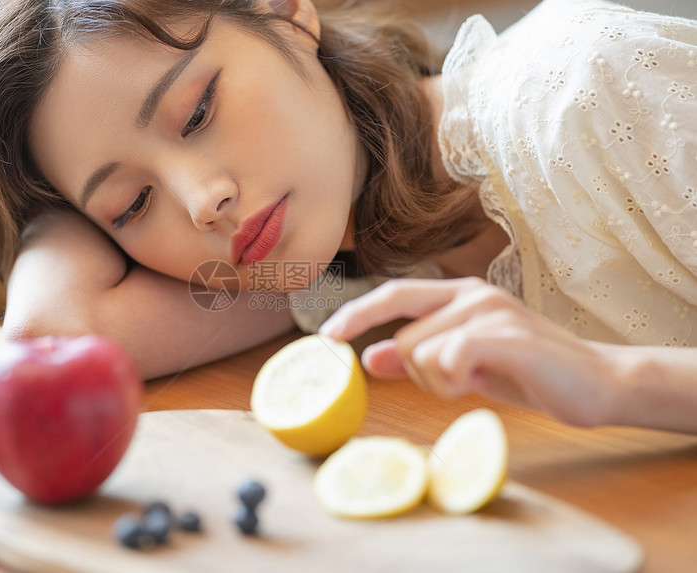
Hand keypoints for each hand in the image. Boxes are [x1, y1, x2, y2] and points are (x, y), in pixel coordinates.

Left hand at [319, 277, 621, 426]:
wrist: (597, 384)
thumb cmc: (528, 371)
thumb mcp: (465, 366)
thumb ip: (419, 358)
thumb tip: (371, 357)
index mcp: (460, 294)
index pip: (394, 293)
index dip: (357, 312)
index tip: (327, 336)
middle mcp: (472, 293)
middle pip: (404, 338)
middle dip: (421, 374)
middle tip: (461, 383)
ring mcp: (490, 310)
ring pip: (421, 353)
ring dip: (442, 382)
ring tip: (480, 381)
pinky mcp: (505, 334)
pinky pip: (449, 359)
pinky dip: (455, 381)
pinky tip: (481, 383)